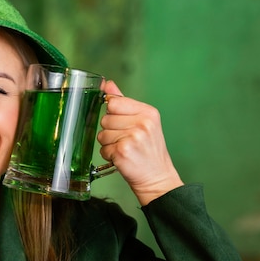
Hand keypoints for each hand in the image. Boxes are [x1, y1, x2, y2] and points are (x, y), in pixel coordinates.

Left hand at [97, 81, 182, 205]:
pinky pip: (103, 149)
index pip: (113, 103)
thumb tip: (107, 84)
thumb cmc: (147, 149)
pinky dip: (109, 155)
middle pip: (105, 119)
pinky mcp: (123, 151)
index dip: (113, 115)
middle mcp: (142, 123)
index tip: (124, 124)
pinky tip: (122, 157)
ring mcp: (133, 137)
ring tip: (125, 149)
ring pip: (102, 134)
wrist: (157, 176)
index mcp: (148, 112)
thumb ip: (123, 102)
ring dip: (109, 144)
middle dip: (110, 131)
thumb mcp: (141, 121)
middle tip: (127, 140)